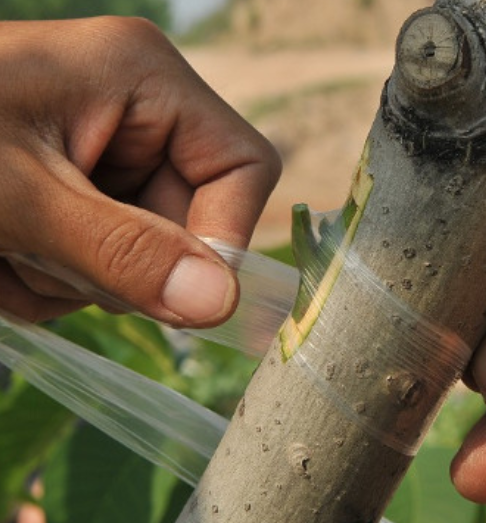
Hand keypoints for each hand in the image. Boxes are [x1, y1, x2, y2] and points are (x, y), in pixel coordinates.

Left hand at [0, 17, 279, 325]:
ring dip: (73, 279)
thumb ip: (121, 251)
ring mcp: (105, 149)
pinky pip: (98, 260)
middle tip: (39, 262)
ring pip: (140, 252)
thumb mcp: (15, 200)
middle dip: (120, 264)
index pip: (243, 168)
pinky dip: (49, 278)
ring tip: (4, 254)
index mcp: (143, 77)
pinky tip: (1, 257)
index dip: (221, 237)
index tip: (171, 292)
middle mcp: (136, 107)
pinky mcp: (73, 186)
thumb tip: (222, 304)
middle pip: (189, 218)